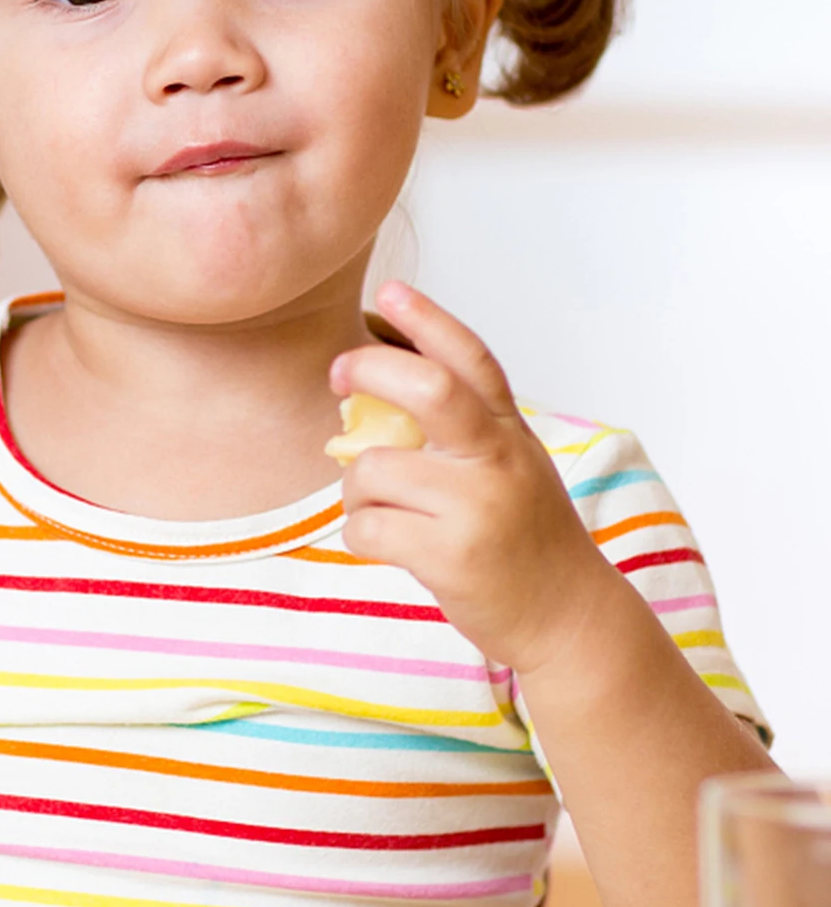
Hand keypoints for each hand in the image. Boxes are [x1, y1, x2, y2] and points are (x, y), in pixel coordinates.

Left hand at [330, 282, 621, 676]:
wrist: (566, 616)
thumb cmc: (523, 540)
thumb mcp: (508, 470)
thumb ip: (459, 437)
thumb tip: (368, 413)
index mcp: (511, 433)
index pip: (470, 360)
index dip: (428, 320)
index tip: (390, 291)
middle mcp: (498, 460)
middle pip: (427, 389)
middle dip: (369, 370)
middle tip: (339, 376)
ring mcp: (476, 507)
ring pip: (372, 471)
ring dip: (356, 493)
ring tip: (381, 513)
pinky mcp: (451, 556)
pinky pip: (366, 528)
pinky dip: (360, 536)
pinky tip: (387, 546)